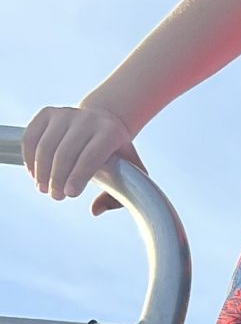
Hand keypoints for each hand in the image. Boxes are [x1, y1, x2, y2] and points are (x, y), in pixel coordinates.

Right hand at [22, 102, 136, 203]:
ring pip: (46, 145)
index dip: (78, 176)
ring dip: (41, 171)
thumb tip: (95, 210)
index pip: (91, 155)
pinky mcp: (48, 113)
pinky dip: (29, 157)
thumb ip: (119, 195)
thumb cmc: (115, 152)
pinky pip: (31, 136)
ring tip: (43, 188)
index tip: (70, 194)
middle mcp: (88, 119)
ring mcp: (66, 114)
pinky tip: (34, 174)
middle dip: (58, 178)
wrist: (103, 119)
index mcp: (110, 132)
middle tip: (56, 196)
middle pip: (65, 152)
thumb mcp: (128, 170)